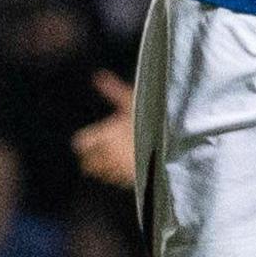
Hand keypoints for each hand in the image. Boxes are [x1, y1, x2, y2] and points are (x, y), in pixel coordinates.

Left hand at [70, 70, 138, 189]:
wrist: (173, 143)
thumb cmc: (150, 119)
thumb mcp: (131, 100)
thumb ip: (112, 90)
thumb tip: (98, 76)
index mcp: (104, 135)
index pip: (82, 143)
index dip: (84, 141)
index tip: (86, 139)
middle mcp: (108, 154)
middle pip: (88, 163)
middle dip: (91, 158)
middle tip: (98, 151)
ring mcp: (120, 169)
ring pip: (102, 174)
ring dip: (104, 167)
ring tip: (112, 160)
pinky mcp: (133, 179)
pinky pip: (118, 180)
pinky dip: (118, 175)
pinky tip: (126, 168)